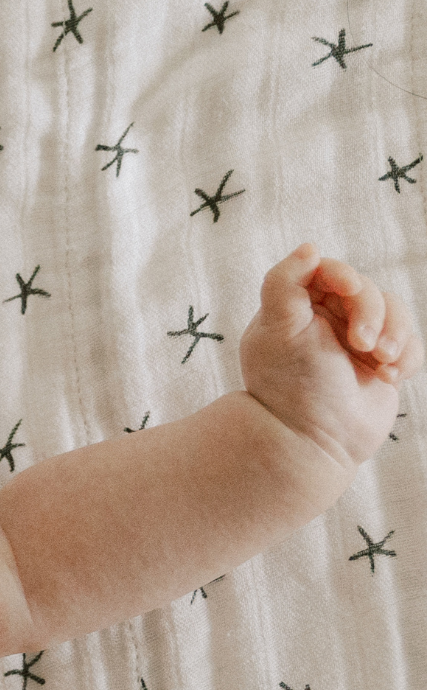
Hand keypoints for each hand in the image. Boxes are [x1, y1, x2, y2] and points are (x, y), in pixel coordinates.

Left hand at [241, 244, 421, 473]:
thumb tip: (309, 246)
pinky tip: (389, 378)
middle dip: (372, 314)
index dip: (343, 275)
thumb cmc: (291, 385)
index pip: (329, 270)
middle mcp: (329, 317)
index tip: (348, 289)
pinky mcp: (383, 362)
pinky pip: (411, 345)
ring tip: (384, 363)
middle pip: (368, 290)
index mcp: (298, 303)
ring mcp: (359, 339)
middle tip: (363, 345)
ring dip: (397, 334)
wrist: (313, 443)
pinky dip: (407, 358)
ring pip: (396, 312)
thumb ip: (285, 282)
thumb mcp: (279, 328)